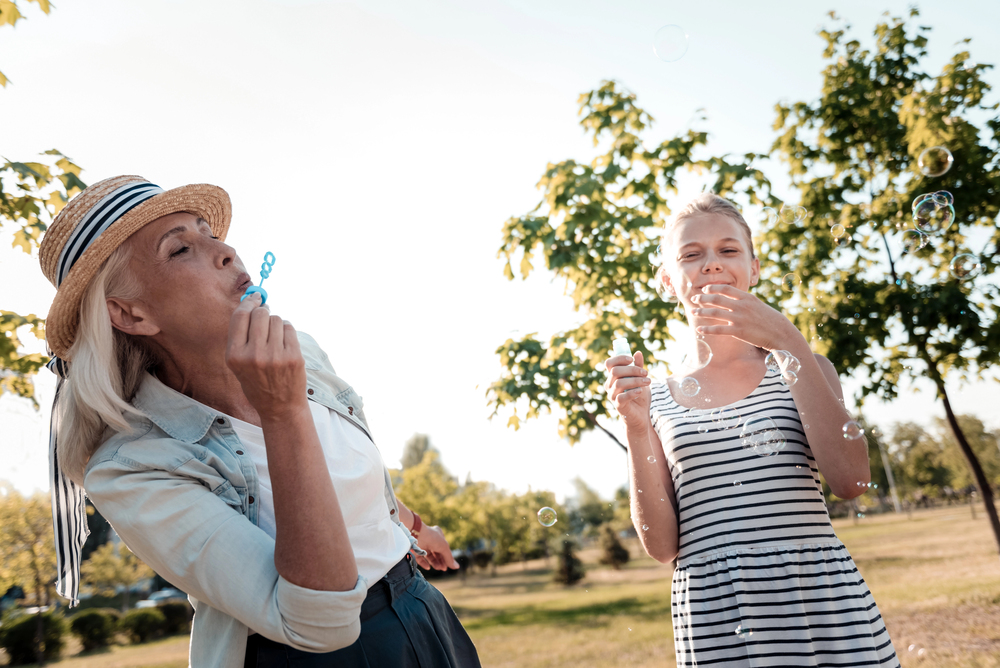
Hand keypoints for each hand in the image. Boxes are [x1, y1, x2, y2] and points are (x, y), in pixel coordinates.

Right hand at [225, 292, 307, 420]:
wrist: (280, 407)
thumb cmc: (257, 383)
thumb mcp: (238, 364)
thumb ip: (241, 336)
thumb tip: (251, 303)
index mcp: (235, 356)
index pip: (240, 317)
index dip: (248, 303)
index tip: (255, 296)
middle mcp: (253, 355)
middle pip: (260, 314)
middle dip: (263, 312)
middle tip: (265, 317)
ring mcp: (275, 356)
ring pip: (276, 319)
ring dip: (276, 323)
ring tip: (274, 339)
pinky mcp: (293, 356)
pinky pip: (289, 327)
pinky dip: (286, 330)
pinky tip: (284, 342)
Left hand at [412, 525, 459, 570]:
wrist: (415, 534)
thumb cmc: (432, 538)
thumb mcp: (444, 548)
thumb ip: (449, 558)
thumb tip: (457, 567)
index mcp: (439, 535)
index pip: (444, 548)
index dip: (447, 556)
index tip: (449, 565)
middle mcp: (430, 540)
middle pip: (437, 553)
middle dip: (441, 561)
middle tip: (444, 569)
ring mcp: (422, 544)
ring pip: (429, 556)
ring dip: (434, 563)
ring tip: (438, 568)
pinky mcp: (415, 549)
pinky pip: (420, 558)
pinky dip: (424, 563)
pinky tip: (428, 568)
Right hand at [604, 350, 651, 427]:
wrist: (641, 415)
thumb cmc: (639, 396)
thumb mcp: (640, 379)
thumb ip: (638, 367)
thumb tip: (637, 353)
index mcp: (613, 377)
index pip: (609, 363)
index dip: (619, 358)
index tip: (632, 359)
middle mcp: (609, 385)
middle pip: (615, 371)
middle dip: (632, 370)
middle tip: (646, 373)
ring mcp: (612, 396)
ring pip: (619, 383)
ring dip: (636, 380)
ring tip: (648, 382)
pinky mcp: (618, 406)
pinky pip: (621, 397)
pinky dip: (632, 392)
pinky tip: (640, 391)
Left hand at [689, 284, 800, 350]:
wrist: (780, 332)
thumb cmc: (769, 319)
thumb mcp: (757, 305)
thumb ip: (744, 301)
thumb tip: (731, 300)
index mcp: (747, 297)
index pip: (725, 288)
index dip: (713, 288)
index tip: (704, 289)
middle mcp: (741, 306)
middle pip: (716, 299)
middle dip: (703, 298)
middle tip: (694, 299)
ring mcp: (739, 318)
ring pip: (715, 313)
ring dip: (701, 312)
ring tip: (692, 312)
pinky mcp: (738, 331)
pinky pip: (719, 329)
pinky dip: (707, 330)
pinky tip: (699, 330)